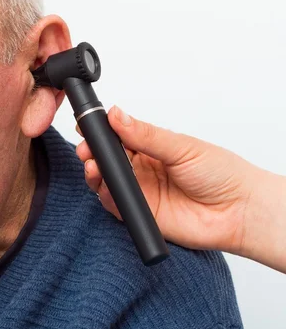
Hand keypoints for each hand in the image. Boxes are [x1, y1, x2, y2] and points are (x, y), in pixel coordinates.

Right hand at [76, 106, 259, 255]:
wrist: (240, 210)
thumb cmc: (221, 173)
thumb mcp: (180, 146)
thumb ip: (145, 134)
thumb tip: (117, 114)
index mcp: (151, 147)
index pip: (118, 136)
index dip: (101, 132)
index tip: (87, 126)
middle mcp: (142, 168)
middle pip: (107, 159)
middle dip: (92, 152)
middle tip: (87, 149)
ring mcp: (140, 191)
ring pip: (107, 181)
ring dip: (95, 173)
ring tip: (94, 167)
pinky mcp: (140, 213)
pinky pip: (116, 204)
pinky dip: (106, 196)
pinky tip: (106, 187)